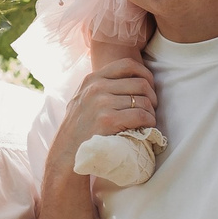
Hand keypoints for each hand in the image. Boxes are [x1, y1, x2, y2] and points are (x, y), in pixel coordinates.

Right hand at [47, 57, 157, 180]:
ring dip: (151, 112)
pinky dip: (149, 122)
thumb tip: (129, 80)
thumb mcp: (82, 99)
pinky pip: (141, 115)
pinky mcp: (108, 120)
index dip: (145, 74)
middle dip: (152, 96)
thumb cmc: (78, 129)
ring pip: (143, 101)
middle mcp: (96, 88)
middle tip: (152, 108)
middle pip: (140, 83)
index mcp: (92, 79)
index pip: (127, 65)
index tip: (150, 86)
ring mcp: (101, 103)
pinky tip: (147, 127)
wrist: (65, 153)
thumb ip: (100, 87)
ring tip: (148, 120)